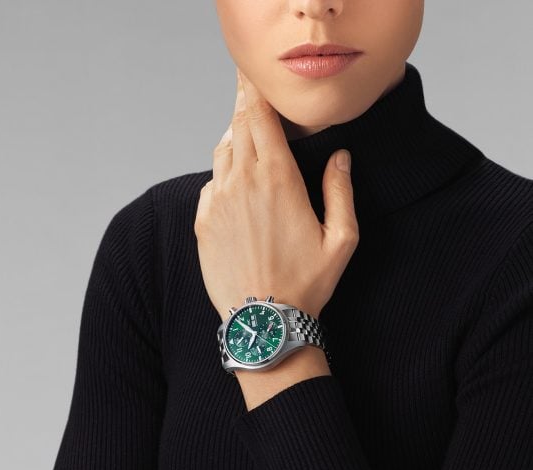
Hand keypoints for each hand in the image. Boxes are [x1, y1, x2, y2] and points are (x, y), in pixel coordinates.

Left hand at [194, 67, 358, 323]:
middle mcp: (242, 182)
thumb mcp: (341, 239)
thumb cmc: (306, 283)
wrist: (264, 321)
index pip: (261, 116)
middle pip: (238, 126)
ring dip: (235, 141)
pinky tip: (237, 185)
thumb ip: (342, 191)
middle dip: (245, 107)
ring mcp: (217, 201)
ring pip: (222, 152)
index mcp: (278, 179)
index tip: (254, 74)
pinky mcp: (202, 222)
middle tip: (252, 95)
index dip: (257, 90)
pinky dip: (222, 174)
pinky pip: (210, 183)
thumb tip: (340, 157)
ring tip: (251, 144)